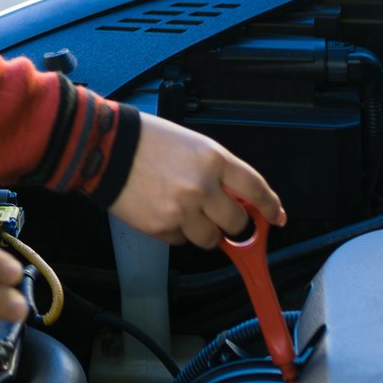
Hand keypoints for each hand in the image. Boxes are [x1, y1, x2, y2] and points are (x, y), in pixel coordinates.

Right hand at [108, 111, 286, 248]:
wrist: (106, 149)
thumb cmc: (147, 141)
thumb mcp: (193, 145)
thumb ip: (218, 171)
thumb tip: (239, 198)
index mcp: (213, 160)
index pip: (256, 189)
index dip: (270, 206)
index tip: (276, 216)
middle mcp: (202, 187)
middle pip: (237, 222)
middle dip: (233, 223)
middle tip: (221, 216)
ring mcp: (182, 210)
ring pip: (211, 239)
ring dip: (205, 231)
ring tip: (186, 213)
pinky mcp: (161, 227)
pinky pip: (181, 241)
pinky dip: (177, 232)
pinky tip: (163, 211)